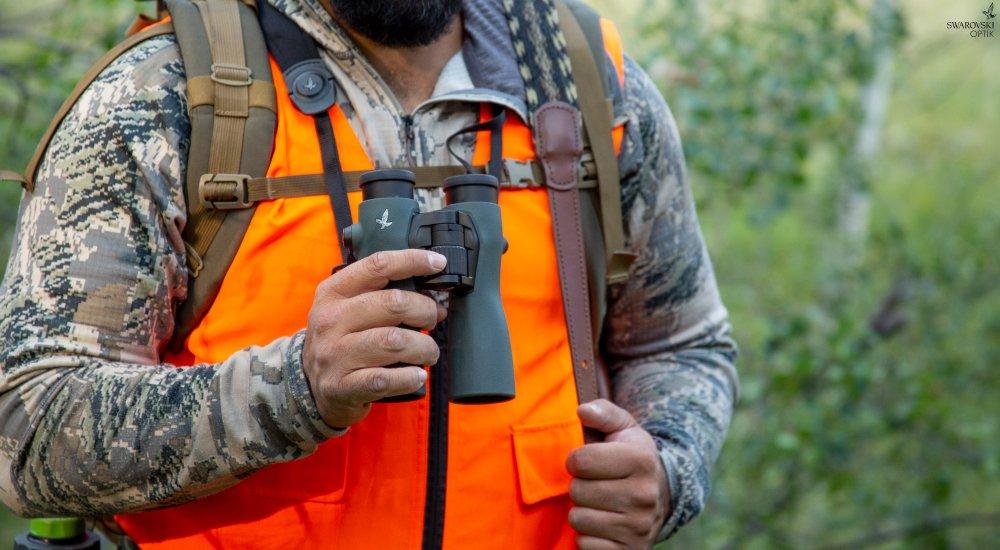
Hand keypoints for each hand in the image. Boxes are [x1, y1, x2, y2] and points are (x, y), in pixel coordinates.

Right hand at [302, 249, 446, 427]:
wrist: (308, 386)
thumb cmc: (340, 341)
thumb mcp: (347, 310)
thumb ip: (381, 298)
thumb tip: (434, 302)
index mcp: (333, 293)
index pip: (377, 267)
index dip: (412, 261)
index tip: (438, 263)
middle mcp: (330, 320)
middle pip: (392, 303)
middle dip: (424, 311)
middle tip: (433, 320)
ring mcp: (334, 354)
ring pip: (393, 342)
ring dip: (423, 347)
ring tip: (429, 353)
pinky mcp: (341, 386)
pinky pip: (384, 379)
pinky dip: (409, 377)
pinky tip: (417, 376)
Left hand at [567, 399, 670, 548]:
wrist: (661, 496)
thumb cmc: (631, 457)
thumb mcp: (623, 428)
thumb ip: (603, 412)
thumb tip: (582, 410)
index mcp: (641, 460)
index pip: (580, 461)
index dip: (577, 460)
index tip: (588, 462)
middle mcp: (644, 495)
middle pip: (577, 491)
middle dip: (580, 486)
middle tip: (596, 484)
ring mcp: (639, 527)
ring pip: (578, 519)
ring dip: (582, 512)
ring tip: (599, 504)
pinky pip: (585, 545)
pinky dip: (588, 536)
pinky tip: (603, 524)